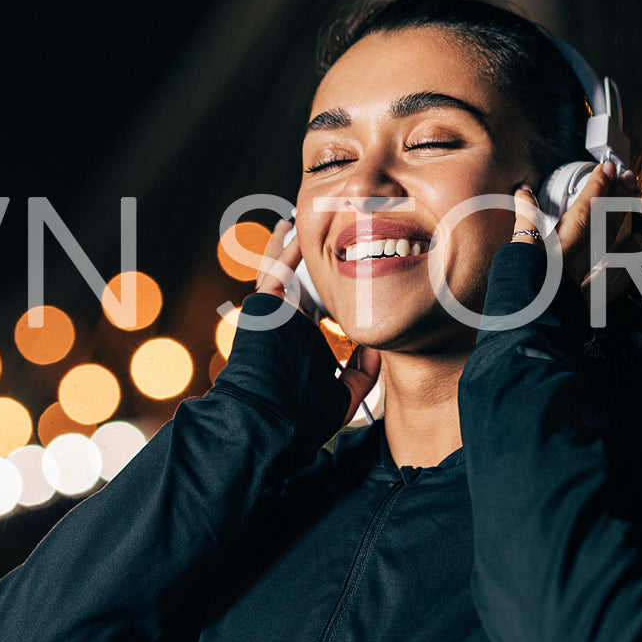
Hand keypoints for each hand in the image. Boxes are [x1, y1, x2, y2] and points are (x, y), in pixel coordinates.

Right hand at [257, 220, 380, 420]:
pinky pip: (271, 272)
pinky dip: (279, 250)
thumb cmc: (303, 414)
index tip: (353, 271)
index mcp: (305, 341)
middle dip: (315, 259)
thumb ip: (363, 370)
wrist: (271, 419)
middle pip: (303, 281)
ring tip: (303, 221)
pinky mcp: (261, 309)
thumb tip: (379, 346)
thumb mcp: (346, 393)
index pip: (321, 305)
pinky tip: (289, 229)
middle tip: (330, 233)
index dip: (336, 288)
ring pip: (283, 272)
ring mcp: (273, 315)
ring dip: (293, 247)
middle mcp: (288, 323)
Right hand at [512, 163, 641, 304]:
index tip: (605, 167)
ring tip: (639, 214)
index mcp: (547, 253)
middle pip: (599, 226)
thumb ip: (521, 223)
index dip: (592, 187)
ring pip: (613, 252)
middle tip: (629, 177)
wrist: (520, 344)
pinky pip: (613, 283)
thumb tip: (523, 192)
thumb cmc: (511, 305)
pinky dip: (626, 266)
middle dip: (615, 198)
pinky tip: (635, 256)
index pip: (577, 211)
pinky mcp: (586, 306)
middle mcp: (570, 265)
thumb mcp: (509, 258)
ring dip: (627, 229)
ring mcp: (582, 285)